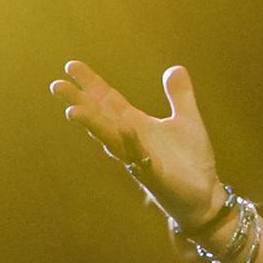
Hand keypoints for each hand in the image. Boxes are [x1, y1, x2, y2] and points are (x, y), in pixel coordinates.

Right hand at [51, 62, 225, 231]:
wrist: (206, 197)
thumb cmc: (192, 162)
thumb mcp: (188, 120)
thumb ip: (180, 95)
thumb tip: (175, 68)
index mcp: (136, 125)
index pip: (107, 100)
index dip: (90, 83)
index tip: (70, 66)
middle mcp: (131, 141)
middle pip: (100, 118)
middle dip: (79, 103)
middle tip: (56, 85)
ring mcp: (140, 160)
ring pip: (111, 140)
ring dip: (93, 126)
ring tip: (73, 111)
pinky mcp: (156, 177)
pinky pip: (141, 159)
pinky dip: (133, 144)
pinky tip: (126, 128)